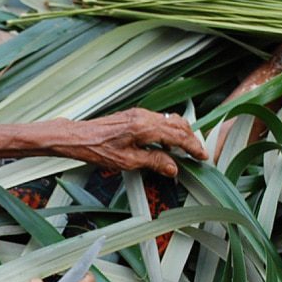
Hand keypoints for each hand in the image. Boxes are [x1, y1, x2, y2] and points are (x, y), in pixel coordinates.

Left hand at [49, 109, 207, 176]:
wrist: (78, 137)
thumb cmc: (98, 150)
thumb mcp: (127, 162)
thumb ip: (153, 162)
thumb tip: (174, 168)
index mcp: (145, 127)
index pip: (178, 136)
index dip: (193, 146)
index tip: (203, 156)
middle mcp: (145, 116)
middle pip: (178, 124)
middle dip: (191, 138)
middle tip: (198, 153)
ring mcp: (139, 113)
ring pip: (169, 120)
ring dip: (180, 134)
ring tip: (184, 150)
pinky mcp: (133, 115)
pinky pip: (158, 120)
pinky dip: (167, 131)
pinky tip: (165, 145)